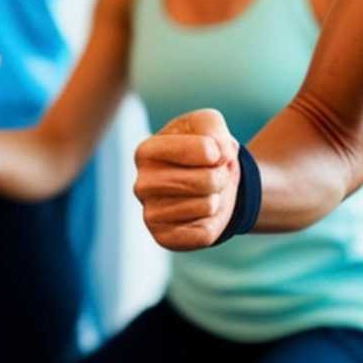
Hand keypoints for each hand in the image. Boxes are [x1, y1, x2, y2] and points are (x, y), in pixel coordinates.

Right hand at [133, 108, 238, 250]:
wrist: (208, 184)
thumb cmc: (203, 149)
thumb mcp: (208, 123)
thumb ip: (213, 128)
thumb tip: (218, 155)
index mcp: (146, 152)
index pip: (200, 150)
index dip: (218, 150)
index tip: (213, 152)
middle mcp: (141, 184)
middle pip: (206, 181)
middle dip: (220, 176)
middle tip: (214, 174)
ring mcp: (149, 215)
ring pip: (207, 206)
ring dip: (217, 198)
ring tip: (207, 192)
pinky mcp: (164, 239)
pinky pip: (204, 234)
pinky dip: (212, 223)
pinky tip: (200, 214)